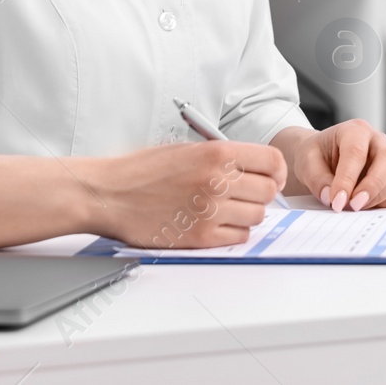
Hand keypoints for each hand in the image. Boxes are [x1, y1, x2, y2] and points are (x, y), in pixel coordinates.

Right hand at [83, 140, 286, 249]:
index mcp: (217, 153)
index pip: (272, 161)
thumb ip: (225, 157)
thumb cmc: (143, 170)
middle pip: (269, 191)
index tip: (273, 177)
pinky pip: (238, 237)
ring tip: (228, 209)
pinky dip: (233, 232)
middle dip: (262, 193)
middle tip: (248, 195)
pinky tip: (217, 224)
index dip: (277, 171)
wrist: (109, 194)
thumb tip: (257, 170)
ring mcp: (210, 210)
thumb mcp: (188, 149)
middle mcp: (217, 180)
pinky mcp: (200, 237)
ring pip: (257, 216)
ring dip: (248, 214)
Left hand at [285, 119, 385, 211]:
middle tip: (353, 206)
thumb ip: (317, 180)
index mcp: (355, 130)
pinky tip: (369, 204)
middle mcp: (378, 140)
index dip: (347, 179)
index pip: (356, 152)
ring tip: (355, 205)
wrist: (325, 156)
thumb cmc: (318, 155)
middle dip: (372, 187)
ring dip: (379, 197)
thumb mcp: (307, 162)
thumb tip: (331, 197)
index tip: (337, 201)